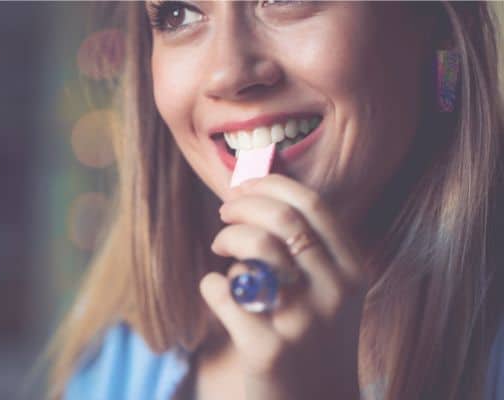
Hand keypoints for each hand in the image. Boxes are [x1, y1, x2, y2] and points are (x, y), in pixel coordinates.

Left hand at [199, 174, 368, 399]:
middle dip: (243, 205)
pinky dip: (211, 283)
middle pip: (282, 220)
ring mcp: (302, 322)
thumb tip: (257, 196)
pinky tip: (217, 290)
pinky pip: (224, 292)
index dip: (271, 185)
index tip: (244, 185)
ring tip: (221, 249)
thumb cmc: (314, 338)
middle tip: (224, 212)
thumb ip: (309, 249)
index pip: (313, 205)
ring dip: (228, 238)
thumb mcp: (331, 292)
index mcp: (352, 270)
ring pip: (256, 248)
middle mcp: (334, 292)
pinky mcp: (267, 350)